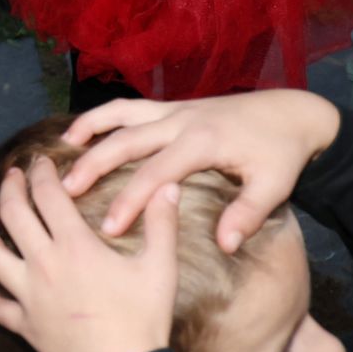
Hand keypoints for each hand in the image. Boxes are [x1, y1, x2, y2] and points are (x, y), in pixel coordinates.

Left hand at [0, 156, 181, 351]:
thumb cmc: (142, 321)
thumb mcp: (160, 269)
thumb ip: (162, 225)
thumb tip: (167, 187)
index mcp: (74, 245)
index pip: (49, 196)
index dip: (42, 173)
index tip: (39, 160)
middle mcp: (43, 264)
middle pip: (15, 216)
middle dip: (10, 189)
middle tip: (11, 176)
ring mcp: (28, 295)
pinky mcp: (25, 324)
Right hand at [58, 90, 341, 252]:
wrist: (290, 113)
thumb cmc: (280, 154)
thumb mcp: (274, 186)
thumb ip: (247, 214)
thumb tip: (223, 245)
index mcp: (203, 142)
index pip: (156, 173)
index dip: (130, 200)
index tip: (107, 228)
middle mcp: (181, 121)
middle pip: (126, 140)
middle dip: (94, 165)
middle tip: (65, 191)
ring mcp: (174, 110)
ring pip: (121, 114)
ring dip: (89, 129)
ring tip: (62, 151)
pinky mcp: (172, 107)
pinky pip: (129, 107)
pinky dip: (102, 116)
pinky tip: (82, 131)